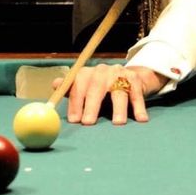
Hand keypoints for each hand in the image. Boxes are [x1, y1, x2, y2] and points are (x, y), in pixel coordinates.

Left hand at [52, 64, 167, 124]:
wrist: (125, 76)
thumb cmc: (99, 87)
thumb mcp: (84, 86)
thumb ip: (70, 89)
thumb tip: (54, 85)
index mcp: (87, 73)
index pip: (78, 85)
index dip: (75, 103)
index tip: (74, 120)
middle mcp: (102, 71)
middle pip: (96, 87)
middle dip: (92, 106)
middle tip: (88, 122)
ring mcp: (120, 74)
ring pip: (119, 92)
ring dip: (118, 108)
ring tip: (118, 123)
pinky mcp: (135, 80)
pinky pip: (137, 95)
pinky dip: (139, 107)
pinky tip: (141, 119)